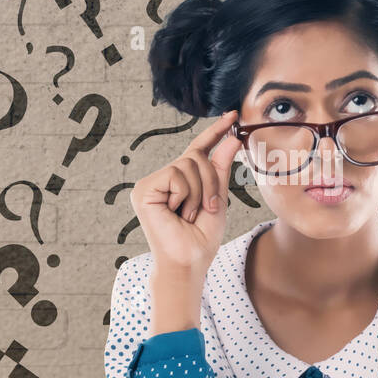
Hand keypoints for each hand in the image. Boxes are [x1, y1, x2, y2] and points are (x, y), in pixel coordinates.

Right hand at [130, 109, 241, 275]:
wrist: (188, 261)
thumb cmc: (201, 237)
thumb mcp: (217, 198)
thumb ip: (221, 168)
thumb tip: (233, 139)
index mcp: (180, 181)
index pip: (198, 149)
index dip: (215, 132)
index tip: (232, 116)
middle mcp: (163, 179)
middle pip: (195, 156)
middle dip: (210, 181)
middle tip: (207, 208)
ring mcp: (151, 183)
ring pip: (187, 164)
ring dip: (198, 192)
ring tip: (190, 214)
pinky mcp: (144, 189)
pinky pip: (176, 175)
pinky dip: (185, 195)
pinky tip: (176, 212)